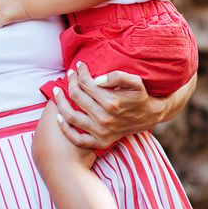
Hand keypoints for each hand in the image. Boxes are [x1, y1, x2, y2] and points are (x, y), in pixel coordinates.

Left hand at [51, 62, 166, 149]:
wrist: (150, 116)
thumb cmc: (140, 96)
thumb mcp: (135, 81)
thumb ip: (117, 76)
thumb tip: (96, 80)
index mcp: (111, 102)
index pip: (86, 84)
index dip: (80, 73)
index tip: (79, 66)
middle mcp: (104, 118)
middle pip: (76, 97)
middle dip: (70, 82)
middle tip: (69, 75)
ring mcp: (101, 132)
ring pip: (71, 116)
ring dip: (60, 102)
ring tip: (57, 92)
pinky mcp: (100, 142)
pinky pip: (77, 139)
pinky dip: (65, 129)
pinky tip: (59, 117)